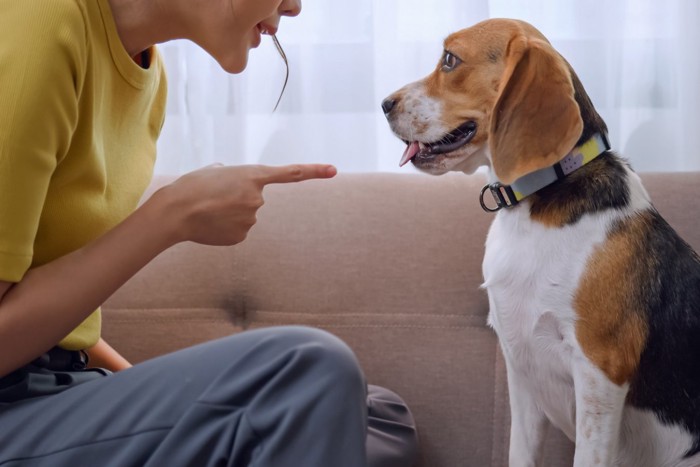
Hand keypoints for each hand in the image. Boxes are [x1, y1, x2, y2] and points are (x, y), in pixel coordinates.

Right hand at [151, 164, 336, 246]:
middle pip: (254, 199)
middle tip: (214, 196)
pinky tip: (210, 224)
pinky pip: (238, 230)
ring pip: (245, 216)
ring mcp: (251, 219)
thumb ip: (231, 174)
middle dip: (237, 198)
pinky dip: (226, 228)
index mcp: (252, 175)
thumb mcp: (214, 170)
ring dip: (230, 213)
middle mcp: (258, 198)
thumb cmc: (192, 186)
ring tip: (209, 209)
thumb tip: (230, 180)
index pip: (290, 173)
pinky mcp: (242, 236)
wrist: (176, 211)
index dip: (314, 171)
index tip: (334, 170)